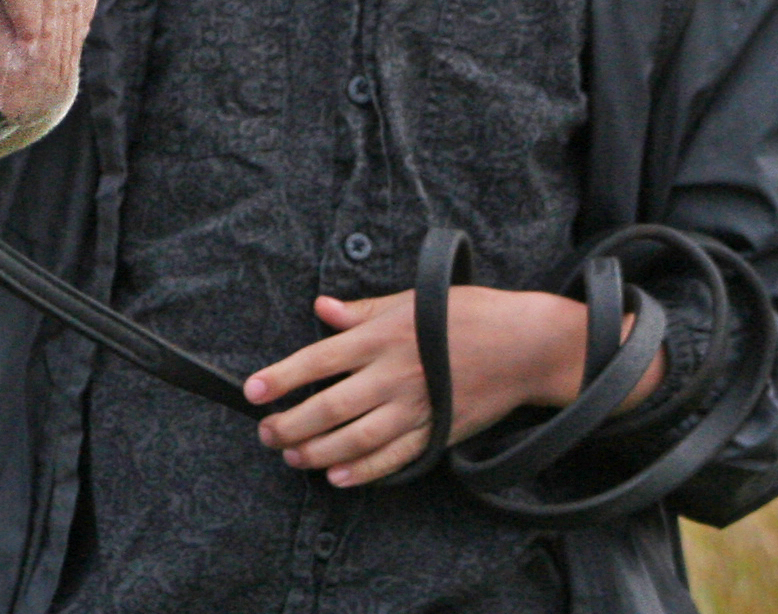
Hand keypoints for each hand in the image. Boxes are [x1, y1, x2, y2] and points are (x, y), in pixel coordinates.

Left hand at [241, 286, 637, 487]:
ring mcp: (417, 407)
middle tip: (266, 432)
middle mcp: (394, 375)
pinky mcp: (438, 431)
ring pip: (357, 438)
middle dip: (291, 424)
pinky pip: (395, 457)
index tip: (252, 392)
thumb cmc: (467, 314)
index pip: (318, 360)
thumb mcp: (410, 300)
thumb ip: (361, 311)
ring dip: (319, 452)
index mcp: (382, 338)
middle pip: (330, 407)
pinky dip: (365, 471)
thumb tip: (321, 309)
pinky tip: (339, 478)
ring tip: (292, 455)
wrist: (525, 345)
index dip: (281, 378)